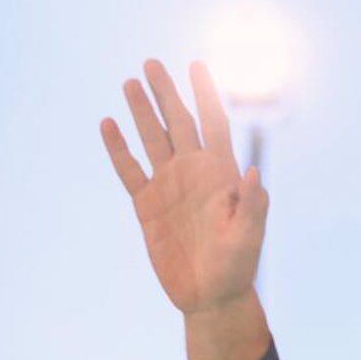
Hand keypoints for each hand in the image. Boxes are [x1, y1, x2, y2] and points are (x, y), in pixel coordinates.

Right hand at [101, 60, 269, 359]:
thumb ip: (253, 206)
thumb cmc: (238, 267)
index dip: (206, 95)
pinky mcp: (147, 206)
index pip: (213, 124)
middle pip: (178, 123)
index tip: (197, 65)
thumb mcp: (249, 238)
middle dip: (166, 93)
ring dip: (141, 112)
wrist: (211, 296)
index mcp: (221, 175)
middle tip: (151, 63)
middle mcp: (193, 173)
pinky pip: (129, 170)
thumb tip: (253, 173)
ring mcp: (169, 187)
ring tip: (130, 82)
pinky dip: (118, 149)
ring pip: (152, 139)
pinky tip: (107, 124)